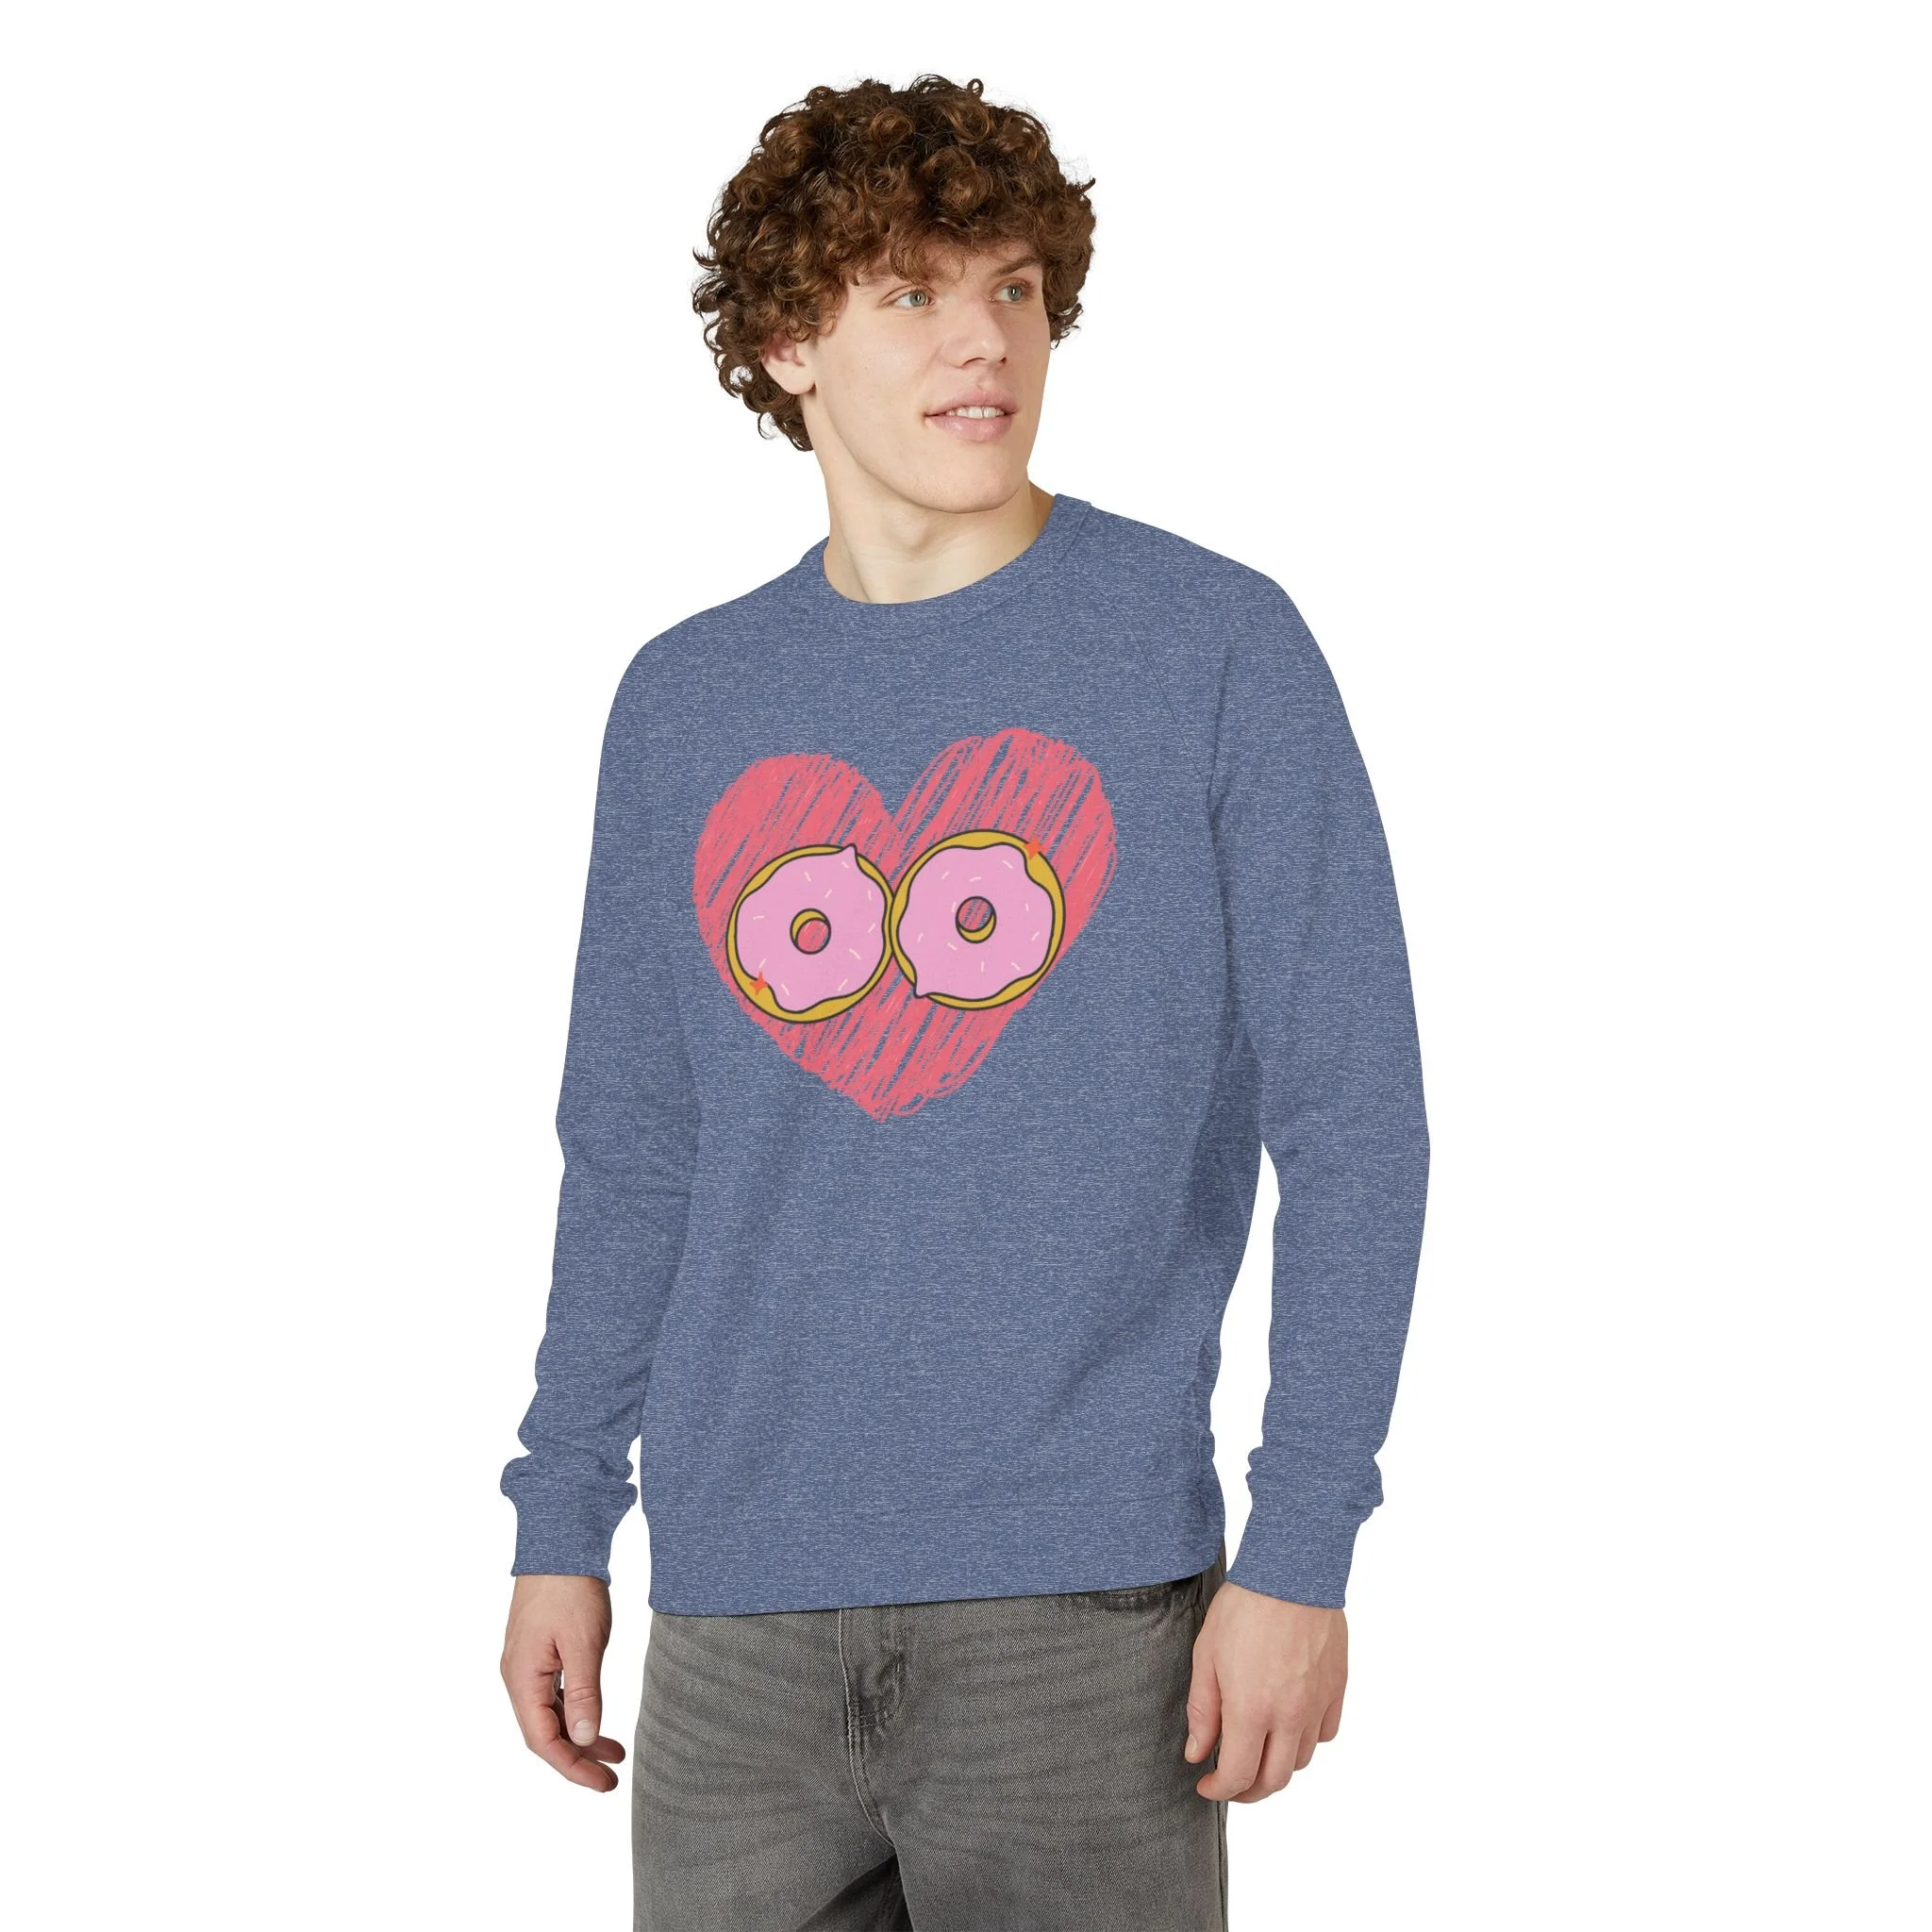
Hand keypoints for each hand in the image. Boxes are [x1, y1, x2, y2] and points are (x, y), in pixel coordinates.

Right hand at [501, 1574, 626, 1790]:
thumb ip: (583, 1692)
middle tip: (611, 1777)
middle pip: (544, 1732)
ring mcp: (527, 1664)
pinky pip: (553, 1694)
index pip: (543, 1740)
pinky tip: (595, 1717)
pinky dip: (575, 1710)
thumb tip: (582, 1738)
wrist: (560, 1541)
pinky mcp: (539, 1651)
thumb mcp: (583, 1642)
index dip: (572, 1767)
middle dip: (577, 1758)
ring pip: (550, 1714)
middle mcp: (518, 1676)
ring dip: (579, 1735)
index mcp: (522, 1678)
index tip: (604, 1783)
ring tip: (614, 1752)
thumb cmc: (571, 1589)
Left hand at [1182, 1581, 1346, 1801]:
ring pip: (1301, 1760)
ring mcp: (1317, 1704)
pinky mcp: (1337, 1688)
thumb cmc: (1244, 1608)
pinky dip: (1306, 1741)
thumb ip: (1202, 1710)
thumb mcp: (1206, 1655)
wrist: (1291, 1572)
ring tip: (1257, 1751)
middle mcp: (1290, 1716)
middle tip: (1230, 1782)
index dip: (1219, 1790)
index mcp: (1252, 1710)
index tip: (1205, 1785)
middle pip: (1275, 1780)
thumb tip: (1197, 1753)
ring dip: (1276, 1766)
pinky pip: (1325, 1733)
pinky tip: (1289, 1726)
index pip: (1239, 1775)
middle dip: (1248, 1791)